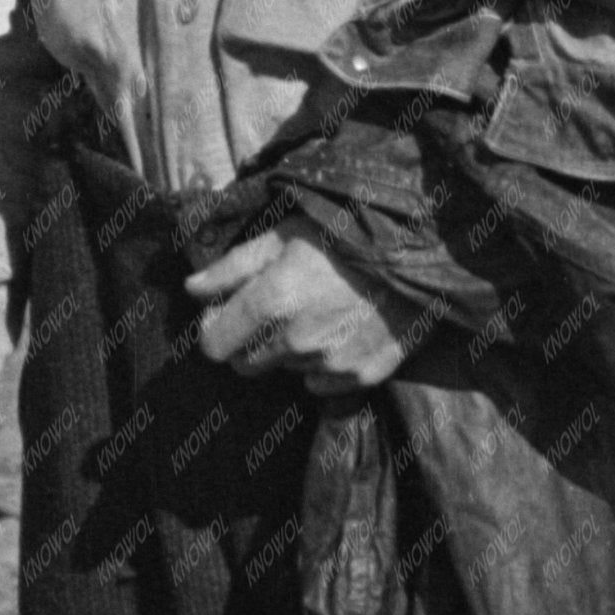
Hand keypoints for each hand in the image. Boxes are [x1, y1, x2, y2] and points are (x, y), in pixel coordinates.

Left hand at [182, 229, 416, 393]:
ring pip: (287, 370)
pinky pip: (324, 382)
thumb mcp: (283, 234)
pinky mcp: (364, 375)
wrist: (421, 247)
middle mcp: (297, 341)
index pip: (214, 345)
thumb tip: (193, 288)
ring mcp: (332, 363)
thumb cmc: (346, 232)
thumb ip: (232, 266)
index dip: (216, 326)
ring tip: (319, 310)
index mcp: (272, 302)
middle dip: (251, 339)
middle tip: (277, 307)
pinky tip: (343, 329)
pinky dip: (325, 363)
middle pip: (246, 364)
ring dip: (291, 349)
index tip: (228, 310)